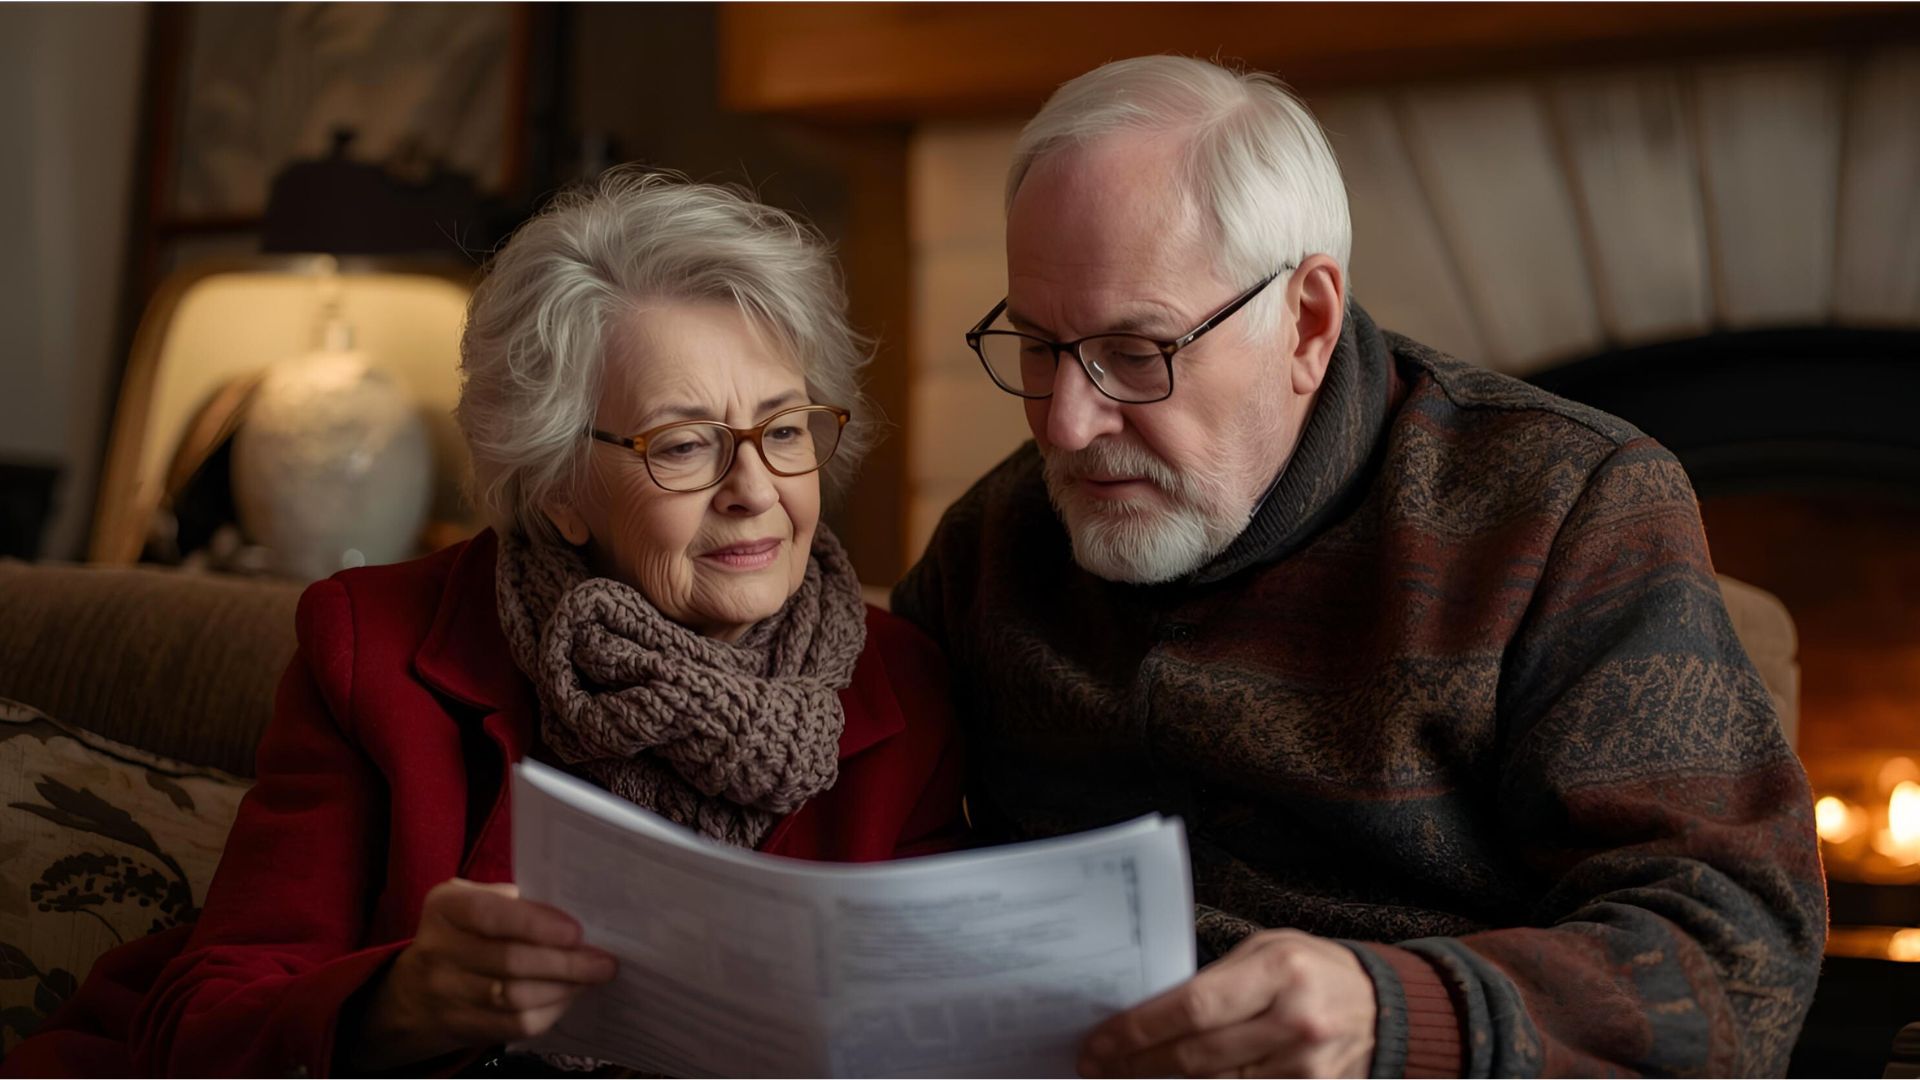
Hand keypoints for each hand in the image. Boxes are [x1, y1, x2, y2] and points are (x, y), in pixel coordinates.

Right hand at [347, 879, 617, 1069]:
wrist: (409, 995)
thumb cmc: (458, 934)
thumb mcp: (467, 902)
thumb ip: (509, 901)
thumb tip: (567, 911)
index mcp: (446, 909)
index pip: (491, 915)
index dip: (536, 925)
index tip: (576, 931)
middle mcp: (440, 951)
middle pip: (511, 962)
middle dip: (566, 963)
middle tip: (603, 962)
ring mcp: (447, 994)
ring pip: (517, 998)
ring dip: (564, 989)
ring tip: (593, 978)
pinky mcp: (461, 1027)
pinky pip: (514, 1026)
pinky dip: (549, 1013)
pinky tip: (569, 998)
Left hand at [1078, 929, 1375, 1077]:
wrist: (1384, 1007)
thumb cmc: (1311, 971)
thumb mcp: (1267, 952)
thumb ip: (1215, 980)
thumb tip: (1149, 1010)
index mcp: (1279, 971)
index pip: (1192, 1008)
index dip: (1138, 1030)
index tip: (1099, 1042)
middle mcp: (1295, 1022)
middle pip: (1197, 1057)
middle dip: (1137, 1066)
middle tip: (1098, 1067)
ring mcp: (1306, 1067)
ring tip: (1124, 1077)